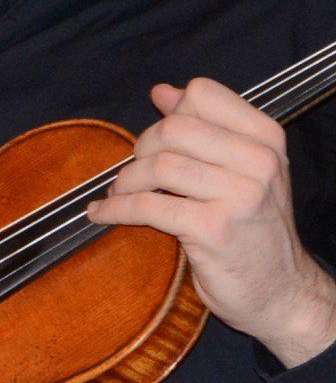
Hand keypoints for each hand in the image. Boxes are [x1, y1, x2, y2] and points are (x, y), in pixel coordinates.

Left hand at [89, 77, 335, 368]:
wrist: (281, 291)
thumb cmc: (253, 228)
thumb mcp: (242, 171)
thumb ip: (205, 127)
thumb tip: (163, 91)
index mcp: (266, 139)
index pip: (203, 94)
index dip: (169, 112)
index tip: (156, 140)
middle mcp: (260, 162)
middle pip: (173, 127)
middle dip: (140, 149)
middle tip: (133, 173)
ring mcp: (240, 195)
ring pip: (158, 165)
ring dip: (124, 181)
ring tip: (118, 194)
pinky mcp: (213, 228)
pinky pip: (147, 206)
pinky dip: (114, 209)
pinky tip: (102, 215)